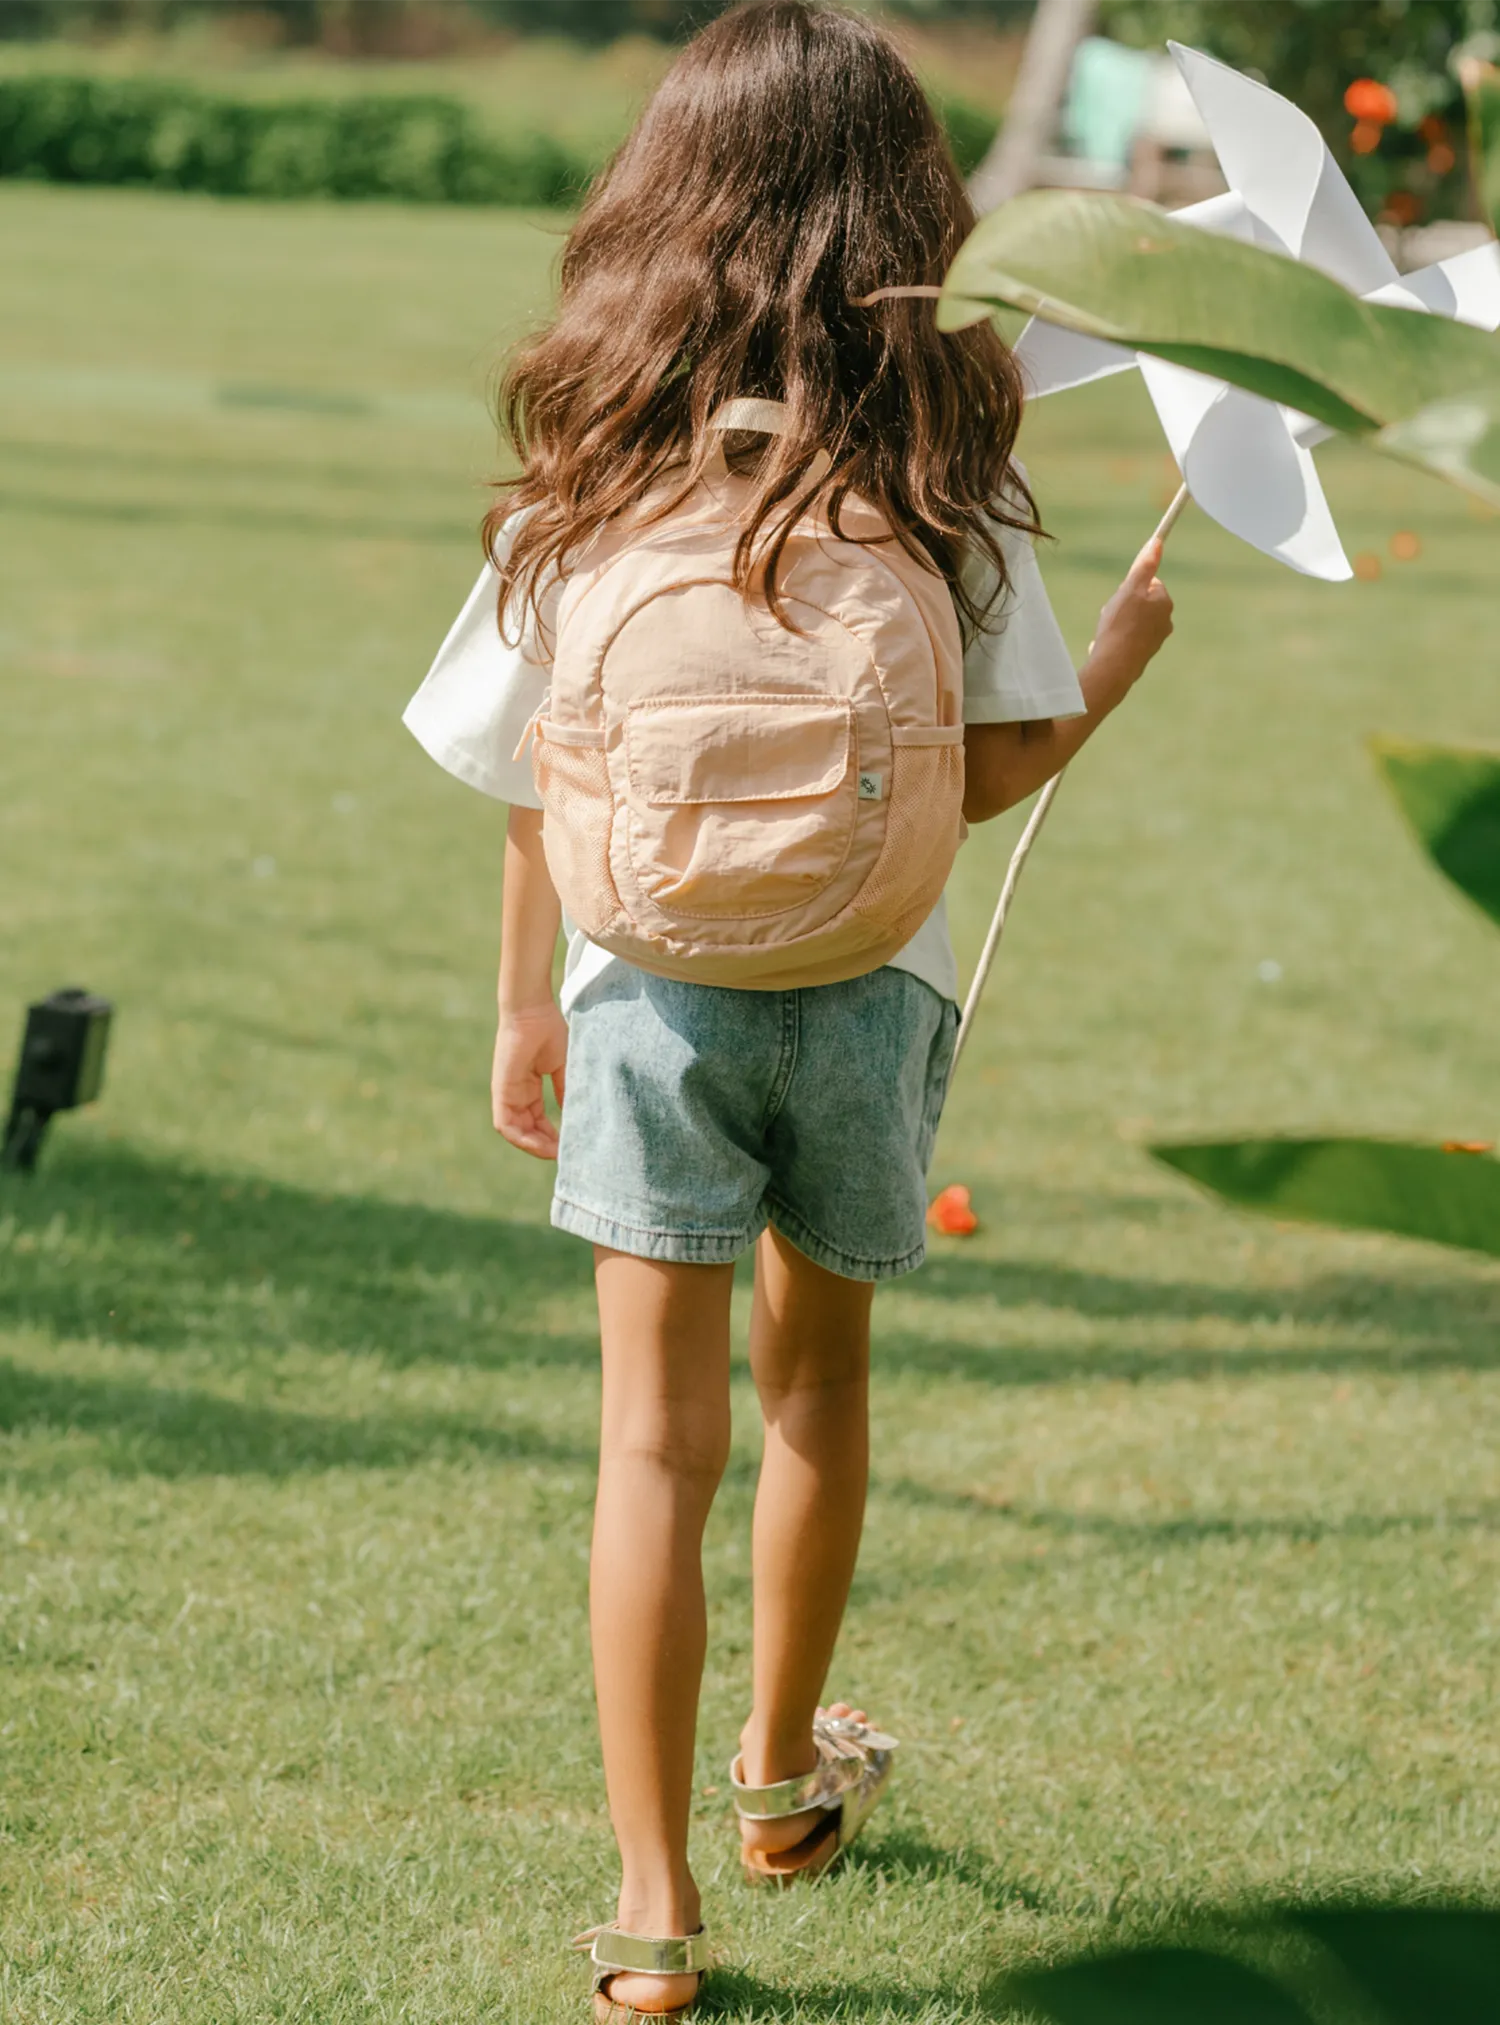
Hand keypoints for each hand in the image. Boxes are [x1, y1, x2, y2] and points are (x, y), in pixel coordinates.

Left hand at [492, 1002, 567, 1159]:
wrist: (533, 1011)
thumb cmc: (549, 1031)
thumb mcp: (563, 1068)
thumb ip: (566, 1091)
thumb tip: (576, 1115)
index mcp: (528, 1088)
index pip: (537, 1120)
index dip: (551, 1136)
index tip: (569, 1145)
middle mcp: (515, 1094)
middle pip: (526, 1130)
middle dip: (544, 1145)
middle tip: (564, 1155)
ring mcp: (506, 1094)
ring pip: (515, 1132)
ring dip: (534, 1146)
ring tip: (555, 1154)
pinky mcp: (501, 1092)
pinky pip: (506, 1125)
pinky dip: (522, 1139)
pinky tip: (541, 1146)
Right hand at [1089, 534, 1174, 691]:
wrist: (1114, 667)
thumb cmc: (1121, 625)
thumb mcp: (1130, 588)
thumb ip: (1144, 565)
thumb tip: (1158, 541)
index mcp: (1165, 603)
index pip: (1149, 584)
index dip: (1131, 587)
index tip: (1121, 596)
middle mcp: (1166, 622)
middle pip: (1140, 603)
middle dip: (1123, 606)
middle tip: (1111, 614)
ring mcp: (1155, 640)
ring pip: (1132, 621)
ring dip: (1117, 623)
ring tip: (1107, 632)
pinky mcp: (1143, 655)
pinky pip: (1126, 639)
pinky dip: (1115, 640)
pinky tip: (1106, 645)